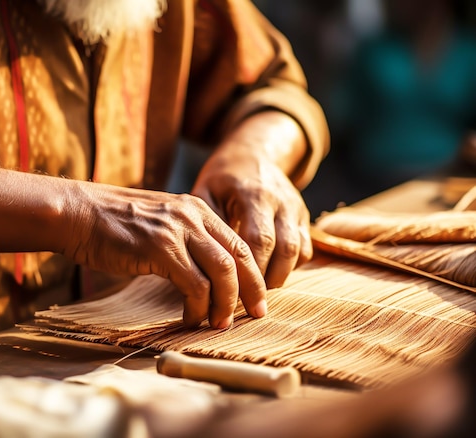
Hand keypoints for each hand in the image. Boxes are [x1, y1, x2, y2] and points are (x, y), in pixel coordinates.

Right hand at [58, 182, 267, 327]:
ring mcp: (177, 231)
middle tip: (256, 315)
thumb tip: (204, 273)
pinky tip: (190, 317)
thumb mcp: (160, 222)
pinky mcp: (160, 249)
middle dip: (252, 290)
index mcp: (197, 209)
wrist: (79, 213)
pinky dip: (198, 307)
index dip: (253, 274)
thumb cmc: (114, 224)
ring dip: (226, 304)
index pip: (239, 243)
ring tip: (219, 323)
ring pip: (223, 273)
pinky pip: (194, 285)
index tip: (256, 298)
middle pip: (240, 257)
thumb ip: (185, 239)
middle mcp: (193, 216)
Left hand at [191, 112, 312, 287]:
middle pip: (283, 250)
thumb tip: (199, 266)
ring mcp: (296, 208)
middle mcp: (281, 201)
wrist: (254, 153)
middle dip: (265, 280)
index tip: (231, 293)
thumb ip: (206, 226)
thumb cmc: (222, 178)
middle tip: (244, 302)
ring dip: (278, 276)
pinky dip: (290, 267)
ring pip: (298, 252)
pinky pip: (305, 249)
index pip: (259, 240)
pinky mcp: (304, 216)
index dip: (248, 271)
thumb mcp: (205, 192)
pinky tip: (267, 275)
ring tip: (255, 293)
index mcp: (253, 194)